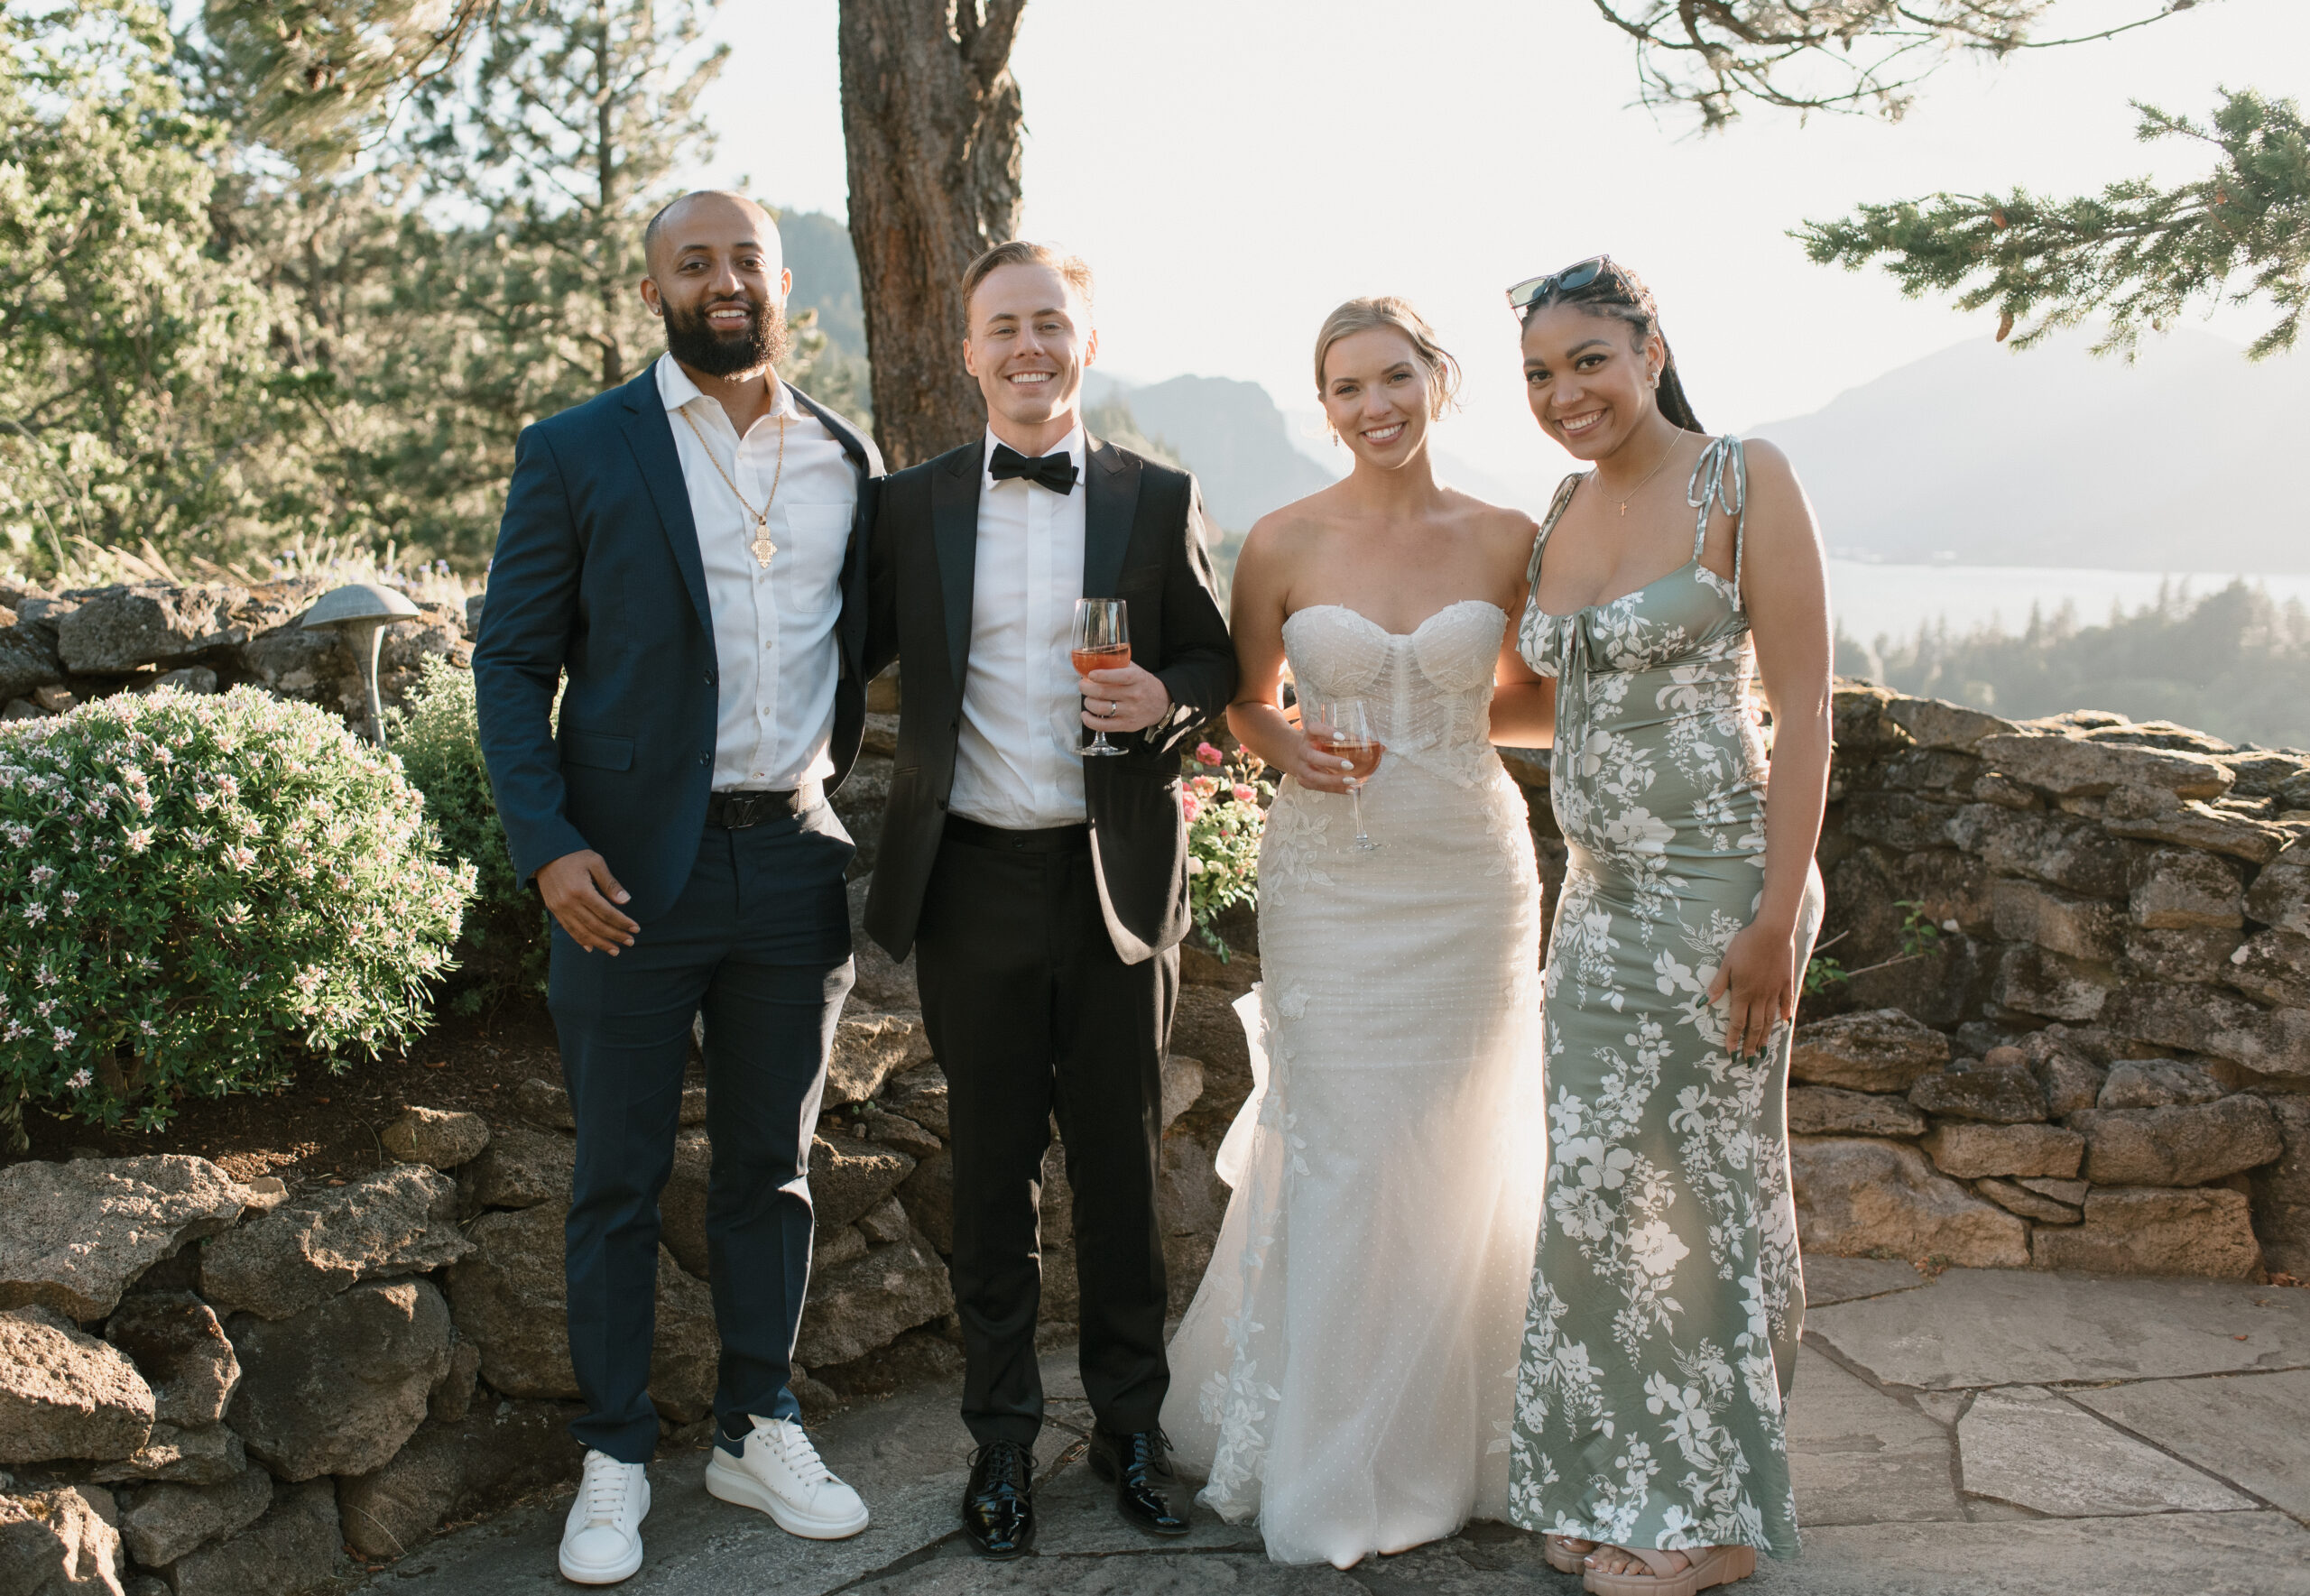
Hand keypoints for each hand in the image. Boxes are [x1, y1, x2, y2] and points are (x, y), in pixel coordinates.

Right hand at [536, 849, 637, 954]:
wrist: (545, 855)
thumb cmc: (575, 856)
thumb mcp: (595, 862)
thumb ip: (610, 883)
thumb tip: (626, 901)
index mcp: (581, 890)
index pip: (607, 913)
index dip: (622, 923)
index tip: (636, 929)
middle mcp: (569, 903)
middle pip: (596, 926)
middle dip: (615, 935)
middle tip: (631, 942)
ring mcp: (559, 908)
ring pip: (582, 932)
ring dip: (601, 943)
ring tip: (615, 950)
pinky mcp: (554, 910)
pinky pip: (568, 929)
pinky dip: (581, 940)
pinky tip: (592, 947)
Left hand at [1079, 662, 1170, 734]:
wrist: (1161, 703)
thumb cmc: (1142, 684)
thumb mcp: (1135, 669)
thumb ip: (1117, 664)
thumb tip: (1094, 659)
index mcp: (1136, 678)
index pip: (1117, 676)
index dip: (1100, 675)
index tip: (1090, 675)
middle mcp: (1134, 695)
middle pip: (1103, 692)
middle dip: (1086, 688)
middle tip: (1082, 685)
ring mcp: (1130, 711)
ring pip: (1101, 709)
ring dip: (1088, 703)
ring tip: (1087, 699)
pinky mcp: (1127, 725)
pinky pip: (1104, 726)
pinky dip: (1090, 721)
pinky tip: (1086, 715)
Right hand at [1281, 728, 1358, 794]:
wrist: (1296, 755)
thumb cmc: (1320, 745)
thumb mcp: (1329, 737)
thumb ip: (1352, 740)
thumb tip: (1380, 747)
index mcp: (1309, 735)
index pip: (1314, 729)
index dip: (1326, 732)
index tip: (1342, 737)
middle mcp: (1303, 750)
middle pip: (1312, 756)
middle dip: (1330, 762)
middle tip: (1350, 765)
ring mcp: (1301, 767)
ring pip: (1313, 776)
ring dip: (1333, 780)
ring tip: (1351, 780)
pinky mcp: (1304, 781)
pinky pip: (1319, 787)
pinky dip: (1335, 789)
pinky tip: (1350, 789)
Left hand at [1706, 918, 1799, 1056]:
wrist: (1772, 932)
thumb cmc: (1745, 945)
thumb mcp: (1727, 963)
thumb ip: (1718, 985)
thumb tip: (1705, 1003)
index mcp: (1743, 992)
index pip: (1737, 1022)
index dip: (1733, 1038)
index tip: (1731, 1052)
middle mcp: (1760, 996)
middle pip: (1755, 1026)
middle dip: (1750, 1044)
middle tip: (1748, 1059)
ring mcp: (1775, 991)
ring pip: (1771, 1019)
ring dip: (1766, 1035)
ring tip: (1763, 1049)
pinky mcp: (1786, 982)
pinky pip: (1787, 1002)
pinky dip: (1786, 1014)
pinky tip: (1785, 1023)